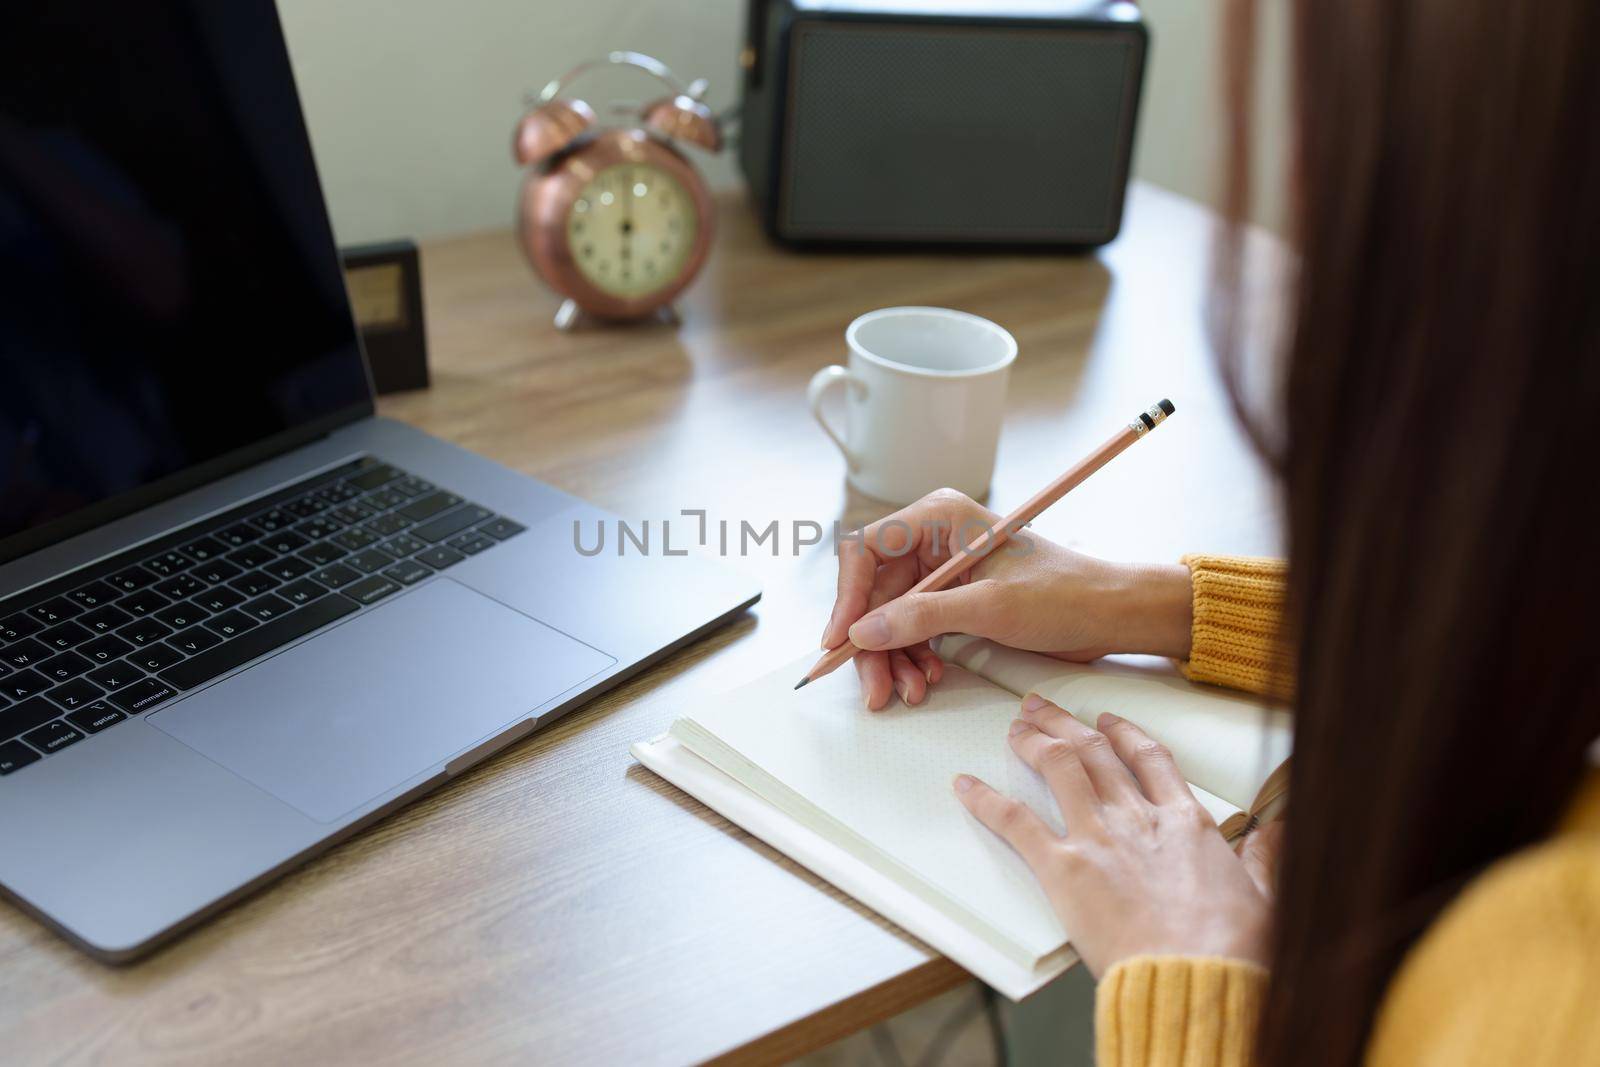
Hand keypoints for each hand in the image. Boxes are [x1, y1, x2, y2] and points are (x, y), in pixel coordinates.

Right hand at [822, 489, 1192, 709]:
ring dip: (894, 659)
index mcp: (939, 518)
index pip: (867, 550)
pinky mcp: (953, 601)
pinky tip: (927, 680)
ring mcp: (942, 573)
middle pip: (875, 594)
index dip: (848, 597)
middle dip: (874, 644)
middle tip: (875, 689)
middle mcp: (933, 540)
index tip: (842, 641)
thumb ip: (922, 617)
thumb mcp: (990, 606)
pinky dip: (914, 659)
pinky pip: (914, 631)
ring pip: (891, 619)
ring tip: (910, 693)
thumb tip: (863, 633)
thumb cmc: (1064, 594)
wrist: (1109, 615)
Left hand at [954, 695, 1280, 977]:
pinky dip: (987, 800)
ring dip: (1033, 740)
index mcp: (1185, 822)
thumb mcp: (1265, 896)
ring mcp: (1099, 837)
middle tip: (1041, 707)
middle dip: (1065, 724)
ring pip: (1060, 766)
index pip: (1150, 759)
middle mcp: (1138, 817)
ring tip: (1015, 725)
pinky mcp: (1064, 869)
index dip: (1125, 734)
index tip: (1107, 720)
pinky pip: (1018, 823)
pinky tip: (965, 785)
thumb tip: (1278, 830)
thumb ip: (1265, 858)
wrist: (1198, 977)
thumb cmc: (1233, 949)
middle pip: (1096, 751)